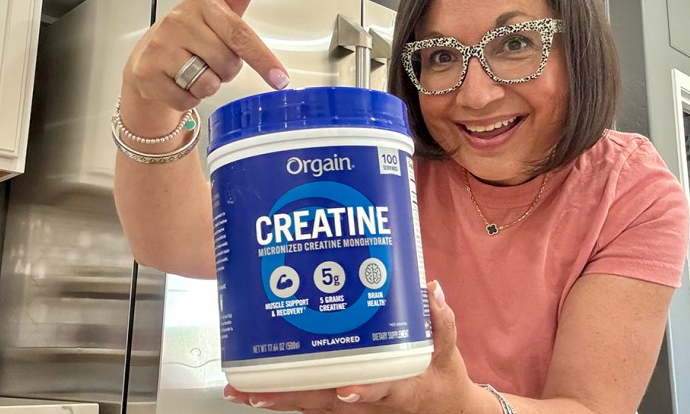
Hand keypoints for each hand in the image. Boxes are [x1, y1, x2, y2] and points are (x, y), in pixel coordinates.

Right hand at [120, 0, 288, 128]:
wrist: (150, 57)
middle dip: (226, 71)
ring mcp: (161, 46)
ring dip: (208, 85)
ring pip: (208, 82)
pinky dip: (190, 97)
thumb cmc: (194, 34)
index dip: (262, 59)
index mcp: (203, 4)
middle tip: (211, 60)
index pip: (240, 35)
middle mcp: (180, 21)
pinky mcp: (148, 72)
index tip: (280, 78)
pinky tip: (179, 82)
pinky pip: (188, 98)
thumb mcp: (221, 11)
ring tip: (195, 70)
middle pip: (228, 63)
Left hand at [223, 281, 488, 412]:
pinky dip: (285, 397)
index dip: (361, 391)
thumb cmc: (441, 380)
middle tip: (253, 391)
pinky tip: (257, 388)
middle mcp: (368, 406)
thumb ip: (440, 322)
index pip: (379, 390)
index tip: (344, 389)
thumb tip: (430, 288)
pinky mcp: (342, 408)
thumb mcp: (448, 352)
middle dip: (289, 397)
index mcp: (398, 389)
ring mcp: (353, 411)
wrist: (443, 412)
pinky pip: (310, 404)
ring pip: (311, 407)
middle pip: (325, 404)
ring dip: (276, 399)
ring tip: (241, 391)